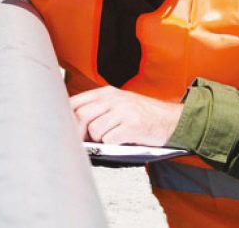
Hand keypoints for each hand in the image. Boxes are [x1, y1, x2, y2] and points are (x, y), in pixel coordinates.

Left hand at [69, 86, 183, 145]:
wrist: (173, 120)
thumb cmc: (144, 115)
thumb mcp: (119, 103)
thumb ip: (98, 108)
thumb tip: (71, 124)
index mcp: (107, 92)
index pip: (74, 102)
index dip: (66, 118)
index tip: (66, 130)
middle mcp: (114, 99)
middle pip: (81, 116)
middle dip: (79, 133)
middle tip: (85, 141)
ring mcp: (124, 111)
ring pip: (94, 130)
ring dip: (99, 140)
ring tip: (111, 139)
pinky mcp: (133, 126)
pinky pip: (110, 140)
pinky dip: (113, 145)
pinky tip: (122, 141)